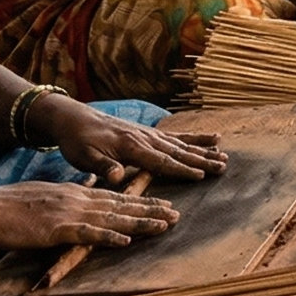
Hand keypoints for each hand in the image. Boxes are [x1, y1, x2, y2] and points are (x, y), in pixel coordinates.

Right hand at [0, 180, 179, 251]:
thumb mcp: (44, 195)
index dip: (140, 201)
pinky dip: (109, 237)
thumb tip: (83, 193)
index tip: (162, 204)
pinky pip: (88, 234)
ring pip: (113, 218)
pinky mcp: (57, 229)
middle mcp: (77, 199)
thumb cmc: (10, 206)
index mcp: (74, 193)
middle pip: (121, 205)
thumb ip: (66, 197)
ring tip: (165, 225)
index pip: (115, 196)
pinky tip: (126, 240)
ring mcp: (68, 213)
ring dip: (140, 222)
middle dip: (150, 210)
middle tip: (176, 214)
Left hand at [34, 99, 228, 185]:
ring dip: (202, 149)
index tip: (201, 175)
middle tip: (223, 165)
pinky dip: (194, 138)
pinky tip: (212, 138)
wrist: (72, 118)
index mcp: (130, 146)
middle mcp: (144, 137)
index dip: (181, 169)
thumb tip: (116, 178)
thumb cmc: (76, 141)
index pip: (160, 161)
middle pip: (177, 151)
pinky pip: (175, 136)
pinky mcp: (148, 131)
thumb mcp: (82, 157)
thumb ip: (101, 168)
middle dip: (201, 159)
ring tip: (223, 154)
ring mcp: (148, 133)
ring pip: (180, 143)